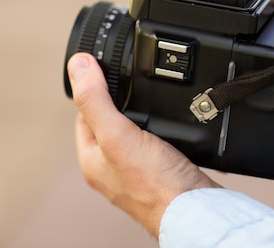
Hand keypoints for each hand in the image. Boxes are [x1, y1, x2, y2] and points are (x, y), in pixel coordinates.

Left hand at [68, 53, 220, 237]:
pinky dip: (161, 130)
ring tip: (153, 101)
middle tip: (134, 84)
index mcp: (91, 160)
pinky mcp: (160, 173)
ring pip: (132, 132)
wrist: (194, 210)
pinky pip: (154, 143)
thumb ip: (96, 100)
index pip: (84, 114)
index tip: (108, 72)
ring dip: (142, 115)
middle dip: (120, 102)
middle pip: (109, 122)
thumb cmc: (155, 184)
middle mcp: (110, 168)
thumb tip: (78, 64)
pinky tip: (172, 125)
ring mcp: (136, 172)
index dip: (95, 90)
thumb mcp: (118, 134)